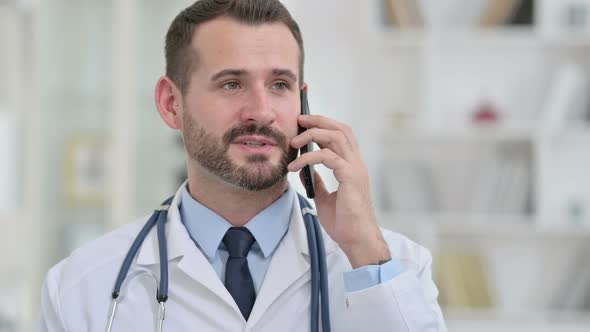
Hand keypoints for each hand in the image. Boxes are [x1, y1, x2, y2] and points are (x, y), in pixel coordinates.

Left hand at [288, 114, 390, 268]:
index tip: (304, 123)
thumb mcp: (324, 198)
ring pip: (335, 136)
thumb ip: (318, 181)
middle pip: (340, 129)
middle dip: (318, 120)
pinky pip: (326, 157)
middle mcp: (356, 163)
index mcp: (352, 167)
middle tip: (299, 120)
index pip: (341, 135)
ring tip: (294, 142)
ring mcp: (355, 168)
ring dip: (312, 134)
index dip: (324, 124)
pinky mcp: (350, 176)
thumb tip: (305, 169)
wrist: (356, 239)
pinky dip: (308, 158)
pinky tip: (294, 167)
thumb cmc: (344, 223)